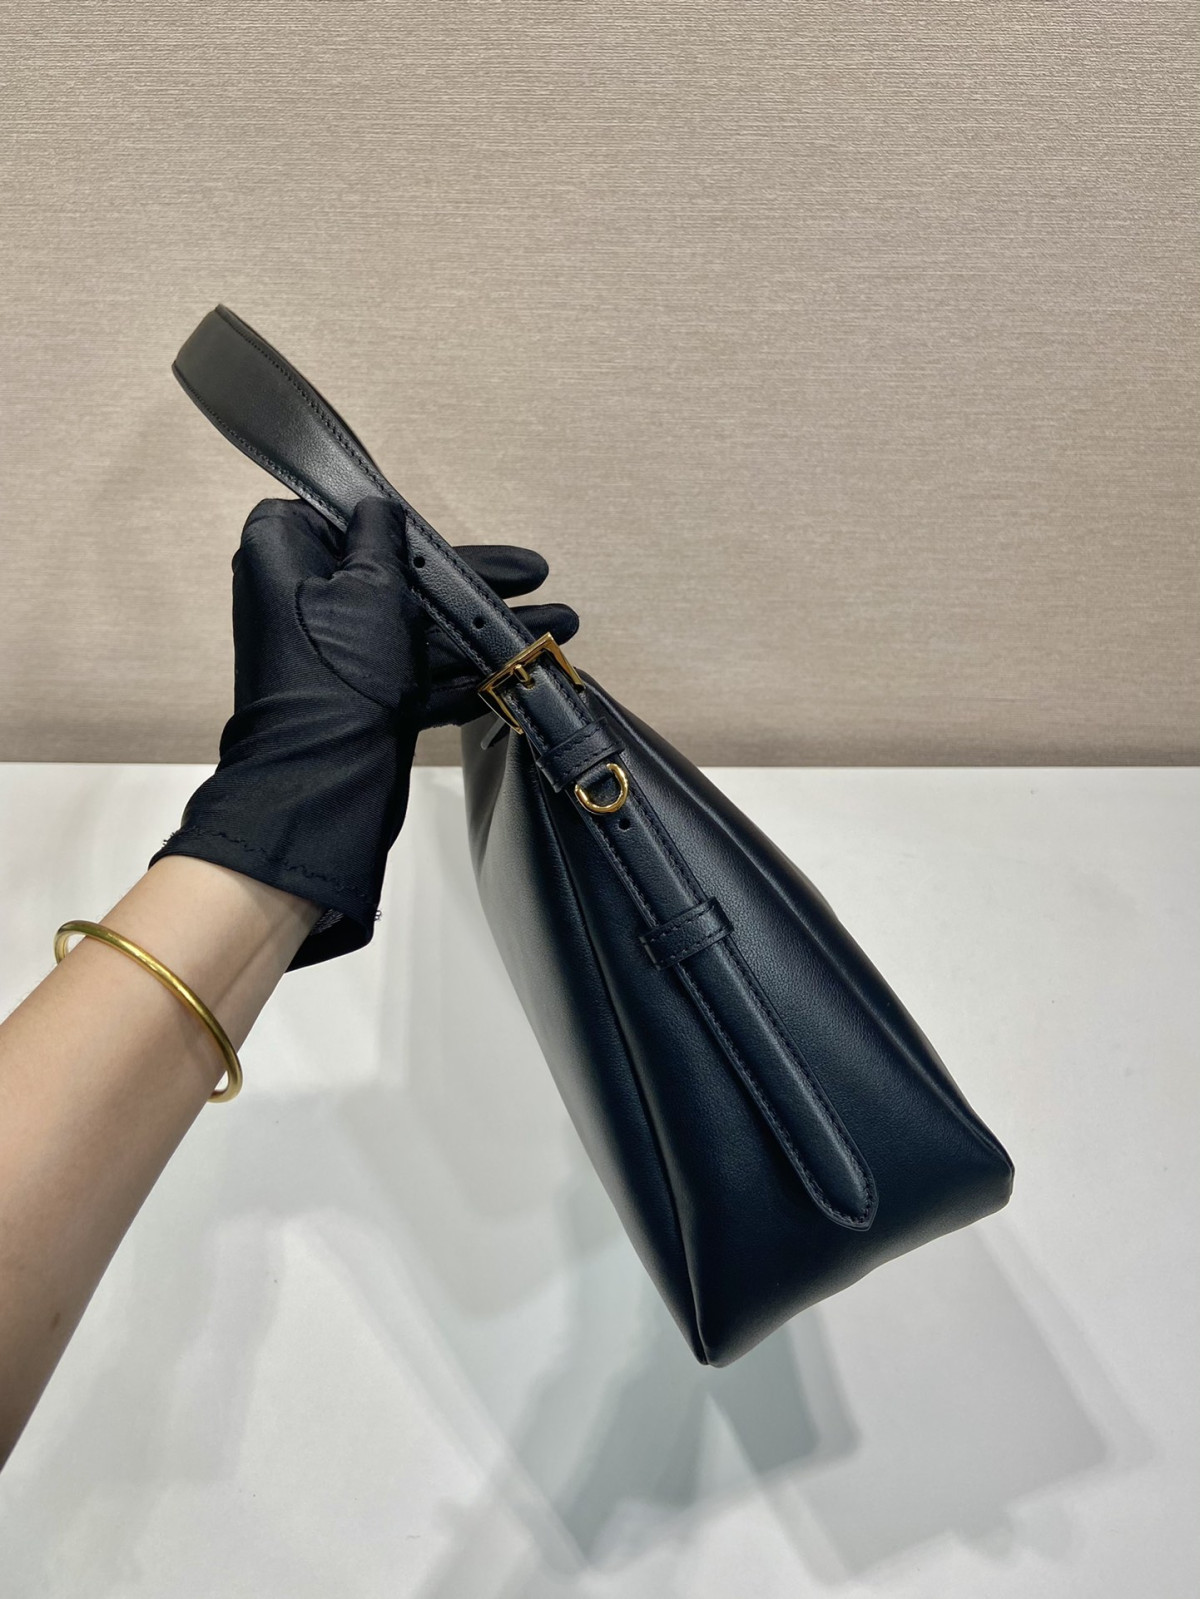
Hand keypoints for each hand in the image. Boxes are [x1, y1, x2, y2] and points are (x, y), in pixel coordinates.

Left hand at [149, 496, 576, 965]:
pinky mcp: (360, 696)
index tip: (445, 526)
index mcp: (285, 552)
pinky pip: (417, 674)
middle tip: (534, 575)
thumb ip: (383, 537)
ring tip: (558, 624)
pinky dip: (462, 674)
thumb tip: (378, 508)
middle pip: (398, 575)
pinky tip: (520, 670)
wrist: (325, 780)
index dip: (399, 522)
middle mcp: (303, 598)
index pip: (344, 516)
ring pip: (417, 627)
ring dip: (484, 630)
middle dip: (472, 584)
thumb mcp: (371, 585)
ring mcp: (335, 652)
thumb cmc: (339, 672)